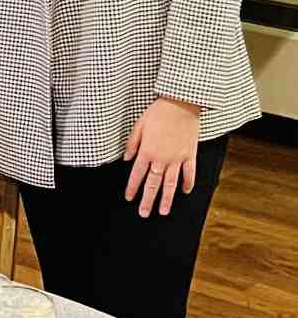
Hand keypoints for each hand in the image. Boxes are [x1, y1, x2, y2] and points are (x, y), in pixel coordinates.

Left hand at [123, 97, 199, 217]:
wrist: (181, 103)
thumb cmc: (158, 113)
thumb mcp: (138, 125)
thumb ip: (132, 144)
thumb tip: (126, 159)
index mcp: (147, 151)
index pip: (137, 175)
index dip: (132, 187)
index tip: (129, 198)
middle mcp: (162, 158)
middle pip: (153, 184)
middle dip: (148, 200)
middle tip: (144, 213)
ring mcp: (178, 158)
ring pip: (171, 183)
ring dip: (167, 198)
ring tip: (163, 211)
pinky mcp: (190, 154)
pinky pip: (190, 173)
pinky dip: (188, 183)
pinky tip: (185, 192)